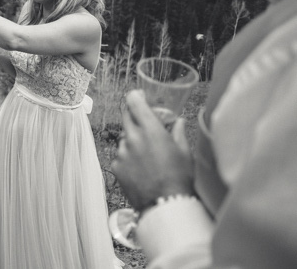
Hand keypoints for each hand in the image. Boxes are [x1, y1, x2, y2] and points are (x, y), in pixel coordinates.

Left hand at [111, 90, 194, 210]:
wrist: (165, 204)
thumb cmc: (178, 177)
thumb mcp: (184, 152)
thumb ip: (177, 132)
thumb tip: (178, 121)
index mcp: (150, 129)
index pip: (134, 101)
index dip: (135, 96)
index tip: (139, 96)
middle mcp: (133, 137)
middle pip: (125, 116)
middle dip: (134, 116)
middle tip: (144, 123)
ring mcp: (122, 152)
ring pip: (123, 138)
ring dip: (132, 139)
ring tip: (148, 155)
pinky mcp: (116, 166)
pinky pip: (120, 155)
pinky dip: (128, 157)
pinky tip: (141, 168)